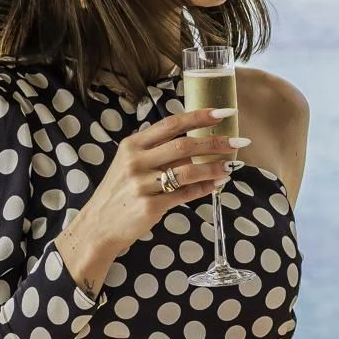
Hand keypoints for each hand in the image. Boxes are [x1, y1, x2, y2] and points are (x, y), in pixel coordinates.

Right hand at [53, 107, 245, 289]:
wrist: (98, 225)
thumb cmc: (120, 191)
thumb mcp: (131, 164)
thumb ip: (158, 152)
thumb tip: (199, 144)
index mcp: (132, 145)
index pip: (171, 124)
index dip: (199, 117)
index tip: (223, 112)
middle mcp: (136, 162)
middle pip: (184, 145)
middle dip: (215, 142)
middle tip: (239, 141)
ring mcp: (142, 185)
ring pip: (188, 171)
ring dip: (214, 167)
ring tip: (232, 166)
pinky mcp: (150, 206)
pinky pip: (185, 194)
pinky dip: (204, 188)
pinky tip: (217, 184)